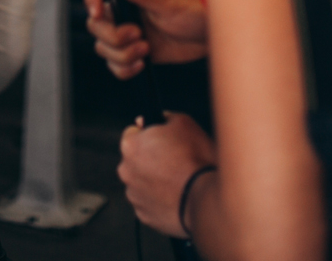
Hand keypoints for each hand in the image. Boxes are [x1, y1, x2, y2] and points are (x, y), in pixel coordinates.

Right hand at [85, 0, 207, 79]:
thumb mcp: (170, 1)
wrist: (209, 36)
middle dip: (113, 35)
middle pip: (97, 22)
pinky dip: (124, 68)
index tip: (97, 12)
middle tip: (138, 35)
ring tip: (146, 49)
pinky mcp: (134, 50)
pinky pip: (115, 63)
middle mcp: (126, 9)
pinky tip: (141, 64)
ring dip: (121, 54)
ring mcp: (128, 31)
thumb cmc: (196, 10)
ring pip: (103, 46)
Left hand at [118, 112, 215, 237]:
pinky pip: (149, 202)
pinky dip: (159, 199)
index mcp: (131, 146)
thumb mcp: (185, 123)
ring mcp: (134, 195)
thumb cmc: (196, 162)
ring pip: (141, 182)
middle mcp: (126, 171)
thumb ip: (165, 117)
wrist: (205, 199)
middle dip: (150, 159)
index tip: (161, 140)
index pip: (132, 133)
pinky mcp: (144, 215)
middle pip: (135, 159)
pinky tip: (176, 195)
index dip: (149, 135)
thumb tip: (160, 119)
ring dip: (154, 180)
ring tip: (177, 180)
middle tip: (173, 160)